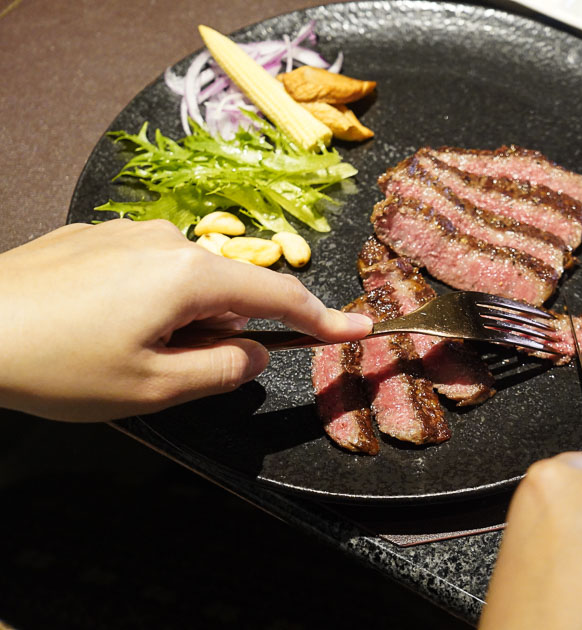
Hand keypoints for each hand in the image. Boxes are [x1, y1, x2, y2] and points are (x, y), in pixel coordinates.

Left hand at [0, 220, 371, 420]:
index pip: (277, 298)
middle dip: (217, 331)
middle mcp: (167, 239)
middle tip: (164, 369)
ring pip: (186, 281)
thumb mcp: (155, 389)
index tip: (359, 328)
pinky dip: (143, 300)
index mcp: (190, 276)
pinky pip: (147, 268)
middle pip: (227, 291)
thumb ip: (224, 371)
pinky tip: (94, 323)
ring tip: (118, 348)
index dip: (324, 318)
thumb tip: (255, 354)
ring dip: (177, 318)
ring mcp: (129, 232)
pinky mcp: (96, 235)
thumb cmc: (58, 364)